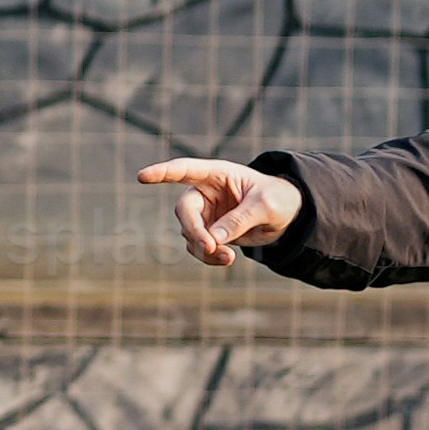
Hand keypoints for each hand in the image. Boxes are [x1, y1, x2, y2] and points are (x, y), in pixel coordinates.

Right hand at [139, 155, 298, 264]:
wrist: (286, 216)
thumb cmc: (277, 199)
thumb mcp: (264, 206)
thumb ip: (239, 220)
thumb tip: (214, 239)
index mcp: (217, 174)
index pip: (184, 170)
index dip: (162, 172)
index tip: (142, 177)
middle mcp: (205, 192)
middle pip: (185, 210)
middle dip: (194, 230)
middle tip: (209, 247)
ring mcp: (205, 213)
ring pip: (189, 233)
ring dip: (205, 249)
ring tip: (229, 258)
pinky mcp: (208, 232)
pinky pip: (198, 247)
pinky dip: (209, 257)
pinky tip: (227, 259)